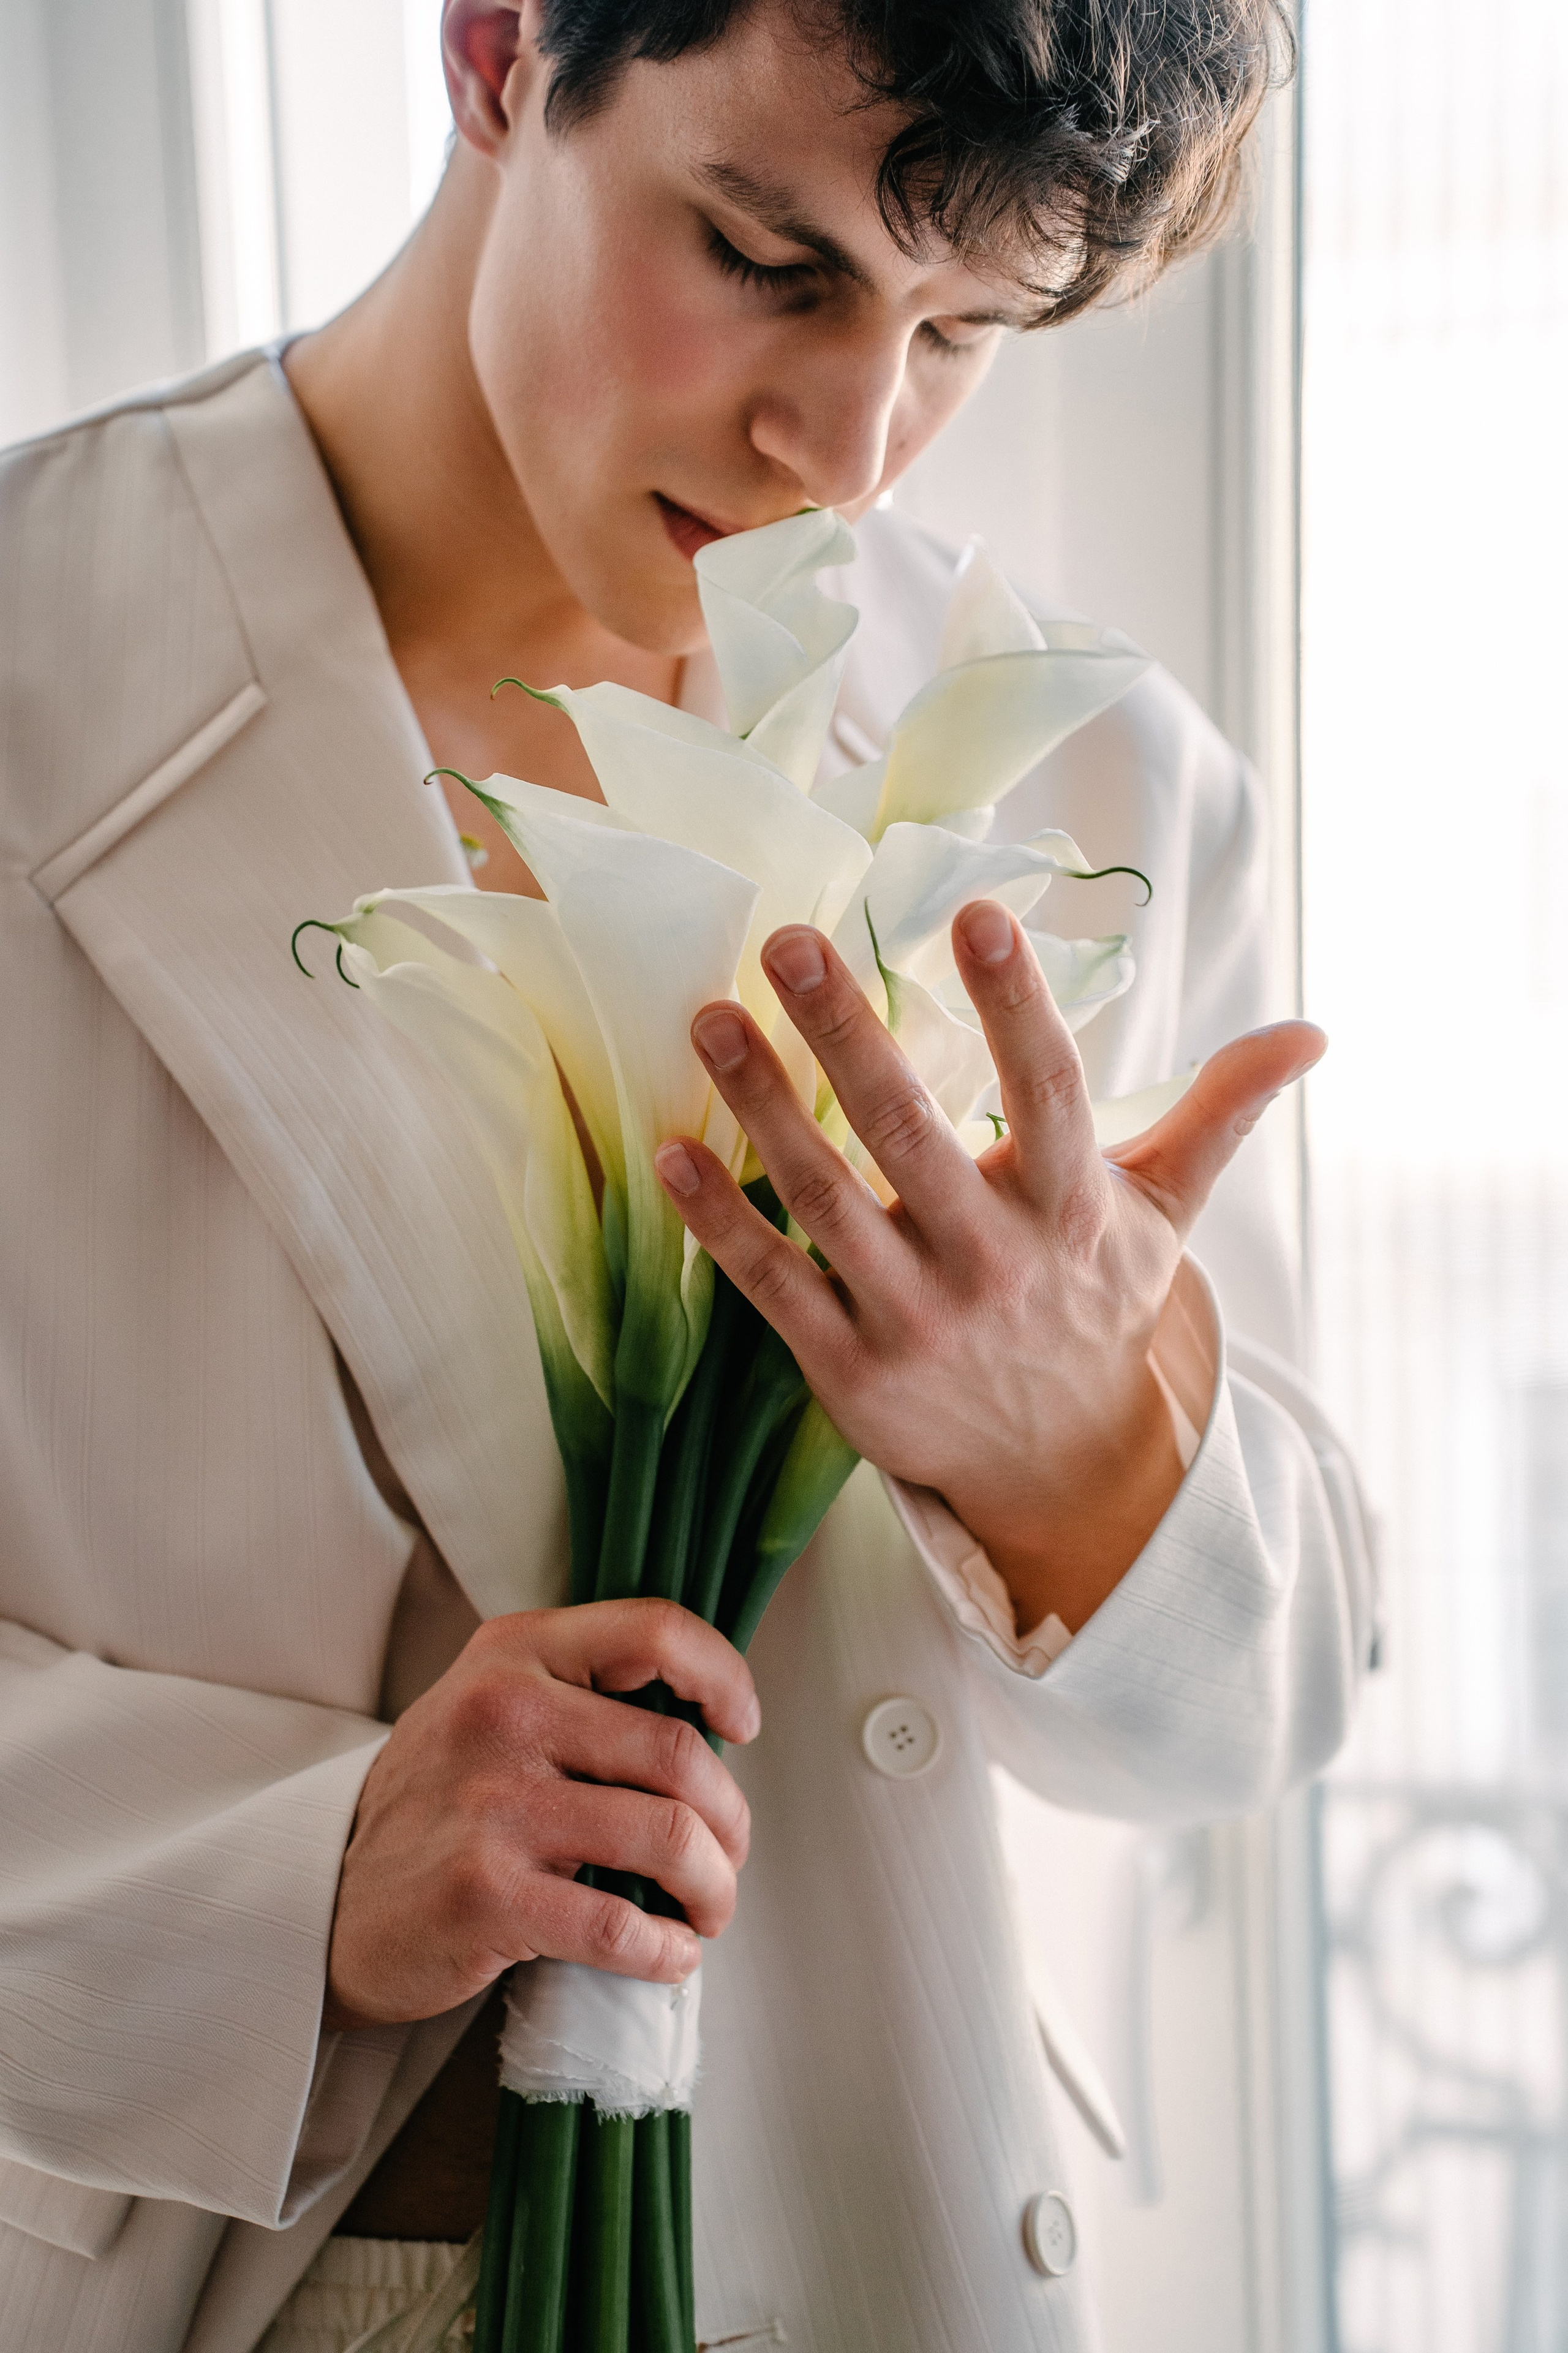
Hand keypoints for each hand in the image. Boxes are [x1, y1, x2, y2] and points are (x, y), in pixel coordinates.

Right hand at [324, 1600, 758, 2028]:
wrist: (326, 1894)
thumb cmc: (439, 1802)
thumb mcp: (491, 1705)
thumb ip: (582, 1693)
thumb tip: (709, 1729)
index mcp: (515, 1652)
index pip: (655, 1630)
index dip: (724, 1675)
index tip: (743, 1723)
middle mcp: (503, 1711)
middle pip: (679, 1753)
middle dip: (730, 1820)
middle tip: (728, 1855)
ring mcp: (492, 1803)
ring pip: (668, 1838)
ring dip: (714, 1889)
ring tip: (708, 1909)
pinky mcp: (484, 1894)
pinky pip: (619, 1925)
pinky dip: (666, 1950)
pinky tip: (667, 1954)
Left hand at [653, 902, 1324, 1636]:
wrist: (1058, 1466)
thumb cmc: (1097, 1306)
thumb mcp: (1165, 1214)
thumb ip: (1217, 1115)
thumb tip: (1309, 1033)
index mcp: (1074, 1210)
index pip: (1050, 1091)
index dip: (1017, 1004)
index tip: (977, 914)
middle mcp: (996, 1263)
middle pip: (912, 1133)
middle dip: (848, 1033)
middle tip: (787, 940)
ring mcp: (918, 1321)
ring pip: (830, 1202)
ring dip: (764, 1110)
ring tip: (709, 1019)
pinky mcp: (850, 1371)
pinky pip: (777, 1286)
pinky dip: (723, 1224)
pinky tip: (671, 1154)